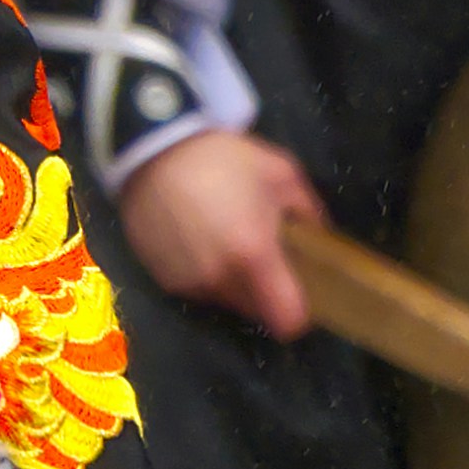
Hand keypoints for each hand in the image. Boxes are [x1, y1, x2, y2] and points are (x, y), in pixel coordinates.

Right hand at [115, 123, 318, 338]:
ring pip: (223, 300)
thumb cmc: (220, 159)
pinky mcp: (161, 276)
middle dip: (263, 292)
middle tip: (260, 258)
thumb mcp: (280, 171)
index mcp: (253, 255)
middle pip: (255, 311)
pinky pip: (195, 287)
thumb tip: (318, 233)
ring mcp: (187, 281)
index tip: (299, 293)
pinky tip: (195, 240)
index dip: (299, 312)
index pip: (287, 319)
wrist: (150, 150)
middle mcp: (218, 278)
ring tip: (224, 244)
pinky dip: (201, 273)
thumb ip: (308, 208)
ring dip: (231, 282)